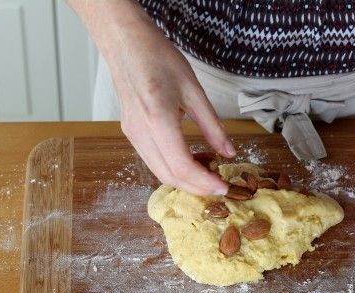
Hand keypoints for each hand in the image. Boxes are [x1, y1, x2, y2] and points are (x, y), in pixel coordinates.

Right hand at [81, 1, 234, 194]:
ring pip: (159, 172)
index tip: (224, 186)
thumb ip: (213, 126)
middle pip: (169, 176)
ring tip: (209, 174)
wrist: (125, 43)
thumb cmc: (159, 58)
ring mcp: (132, 134)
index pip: (182, 165)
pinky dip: (173, 168)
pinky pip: (153, 161)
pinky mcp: (130, 133)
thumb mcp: (194, 90)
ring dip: (185, 180)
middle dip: (196, 188)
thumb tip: (229, 153)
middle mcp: (140, 132)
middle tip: (219, 187)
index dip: (204, 182)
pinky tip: (192, 160)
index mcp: (157, 118)